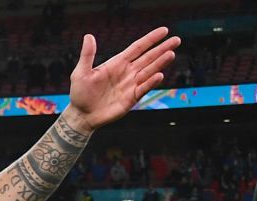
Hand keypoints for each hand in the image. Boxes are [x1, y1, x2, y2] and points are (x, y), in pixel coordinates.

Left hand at [64, 27, 179, 133]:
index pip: (138, 48)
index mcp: (117, 63)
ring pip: (149, 71)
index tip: (164, 30)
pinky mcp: (132, 98)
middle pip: (148, 57)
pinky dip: (151, 82)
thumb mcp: (81, 73)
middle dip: (162, 48)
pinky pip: (144, 88)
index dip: (151, 39)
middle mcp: (127, 72)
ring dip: (160, 63)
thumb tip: (88, 36)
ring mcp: (131, 85)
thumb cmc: (80, 93)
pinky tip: (160, 75)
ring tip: (171, 54)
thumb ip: (87, 55)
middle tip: (176, 40)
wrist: (81, 115)